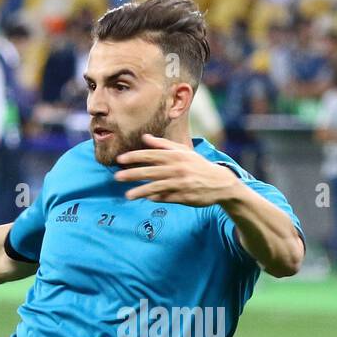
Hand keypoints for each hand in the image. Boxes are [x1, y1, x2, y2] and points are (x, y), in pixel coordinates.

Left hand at [114, 134, 239, 205]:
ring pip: (157, 186)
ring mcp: (180, 183)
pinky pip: (166, 197)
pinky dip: (156, 198)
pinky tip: (147, 199)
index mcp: (176, 156)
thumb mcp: (183, 152)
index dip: (135, 156)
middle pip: (151, 171)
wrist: (220, 182)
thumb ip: (163, 145)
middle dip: (132, 173)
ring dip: (141, 191)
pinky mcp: (184, 196)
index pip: (151, 154)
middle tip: (116, 177)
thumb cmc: (197, 165)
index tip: (120, 159)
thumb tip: (145, 137)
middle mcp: (177, 168)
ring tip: (127, 196)